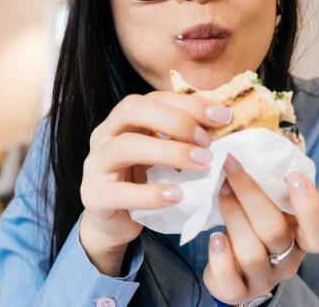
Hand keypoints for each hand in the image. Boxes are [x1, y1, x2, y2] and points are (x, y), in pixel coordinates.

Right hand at [79, 91, 231, 275]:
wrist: (113, 220)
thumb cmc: (143, 180)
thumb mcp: (162, 153)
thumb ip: (183, 138)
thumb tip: (223, 126)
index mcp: (123, 119)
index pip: (154, 98)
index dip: (190, 103)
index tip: (223, 116)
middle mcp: (105, 134)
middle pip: (132, 111)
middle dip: (175, 122)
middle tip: (207, 142)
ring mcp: (96, 164)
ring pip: (125, 147)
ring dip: (169, 152)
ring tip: (201, 165)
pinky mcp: (95, 196)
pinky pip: (120, 192)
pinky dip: (151, 194)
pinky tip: (177, 196)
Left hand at [203, 155, 318, 303]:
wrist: (237, 265)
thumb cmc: (257, 221)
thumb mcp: (272, 203)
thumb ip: (272, 181)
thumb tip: (261, 136)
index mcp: (303, 238)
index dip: (311, 206)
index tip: (293, 175)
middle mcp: (288, 260)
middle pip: (275, 232)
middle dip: (250, 194)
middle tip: (230, 165)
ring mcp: (264, 278)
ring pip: (251, 252)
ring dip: (232, 216)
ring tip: (219, 191)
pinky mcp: (238, 291)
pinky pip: (230, 281)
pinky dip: (220, 258)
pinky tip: (214, 238)